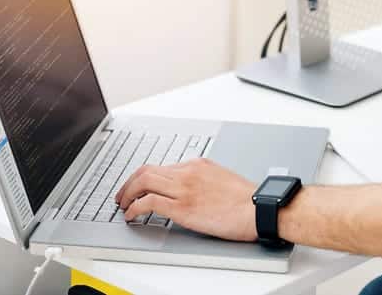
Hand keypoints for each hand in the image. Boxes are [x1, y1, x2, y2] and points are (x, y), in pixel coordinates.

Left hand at [115, 158, 257, 241]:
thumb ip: (203, 180)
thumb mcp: (223, 179)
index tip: (139, 187)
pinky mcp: (182, 207)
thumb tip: (191, 191)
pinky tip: (131, 215)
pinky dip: (134, 208)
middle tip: (123, 195)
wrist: (258, 208)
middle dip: (129, 182)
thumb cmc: (247, 200)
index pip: (162, 166)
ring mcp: (184, 189)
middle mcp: (188, 172)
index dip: (145, 177)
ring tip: (122, 205)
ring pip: (142, 182)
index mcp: (198, 165)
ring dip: (127, 193)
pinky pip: (147, 203)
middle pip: (146, 170)